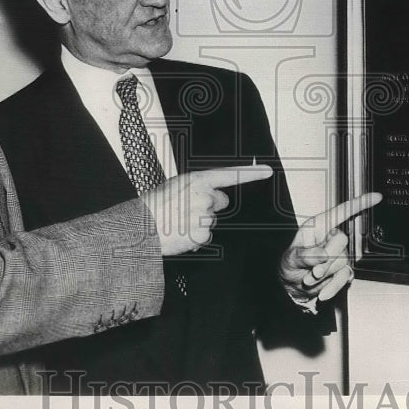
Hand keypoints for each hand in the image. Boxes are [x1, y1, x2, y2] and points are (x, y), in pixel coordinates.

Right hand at [142, 165, 272, 255]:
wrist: (141, 227)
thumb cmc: (154, 205)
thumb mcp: (176, 186)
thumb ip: (197, 187)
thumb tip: (212, 196)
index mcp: (197, 180)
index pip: (231, 175)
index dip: (252, 173)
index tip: (268, 171)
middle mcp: (204, 196)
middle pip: (219, 202)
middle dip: (208, 206)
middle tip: (186, 210)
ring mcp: (204, 216)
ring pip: (210, 220)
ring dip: (198, 223)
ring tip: (178, 223)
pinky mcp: (202, 234)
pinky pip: (205, 236)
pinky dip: (195, 237)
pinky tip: (180, 234)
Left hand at [279, 192, 382, 302]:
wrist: (293, 286)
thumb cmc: (290, 264)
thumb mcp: (291, 258)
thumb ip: (306, 255)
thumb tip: (323, 255)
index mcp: (319, 225)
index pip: (342, 211)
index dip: (360, 203)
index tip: (376, 196)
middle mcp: (332, 237)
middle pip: (342, 241)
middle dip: (326, 259)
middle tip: (312, 270)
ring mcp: (340, 254)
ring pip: (344, 261)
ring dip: (326, 273)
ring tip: (311, 277)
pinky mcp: (344, 269)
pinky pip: (345, 276)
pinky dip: (333, 286)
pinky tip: (323, 291)